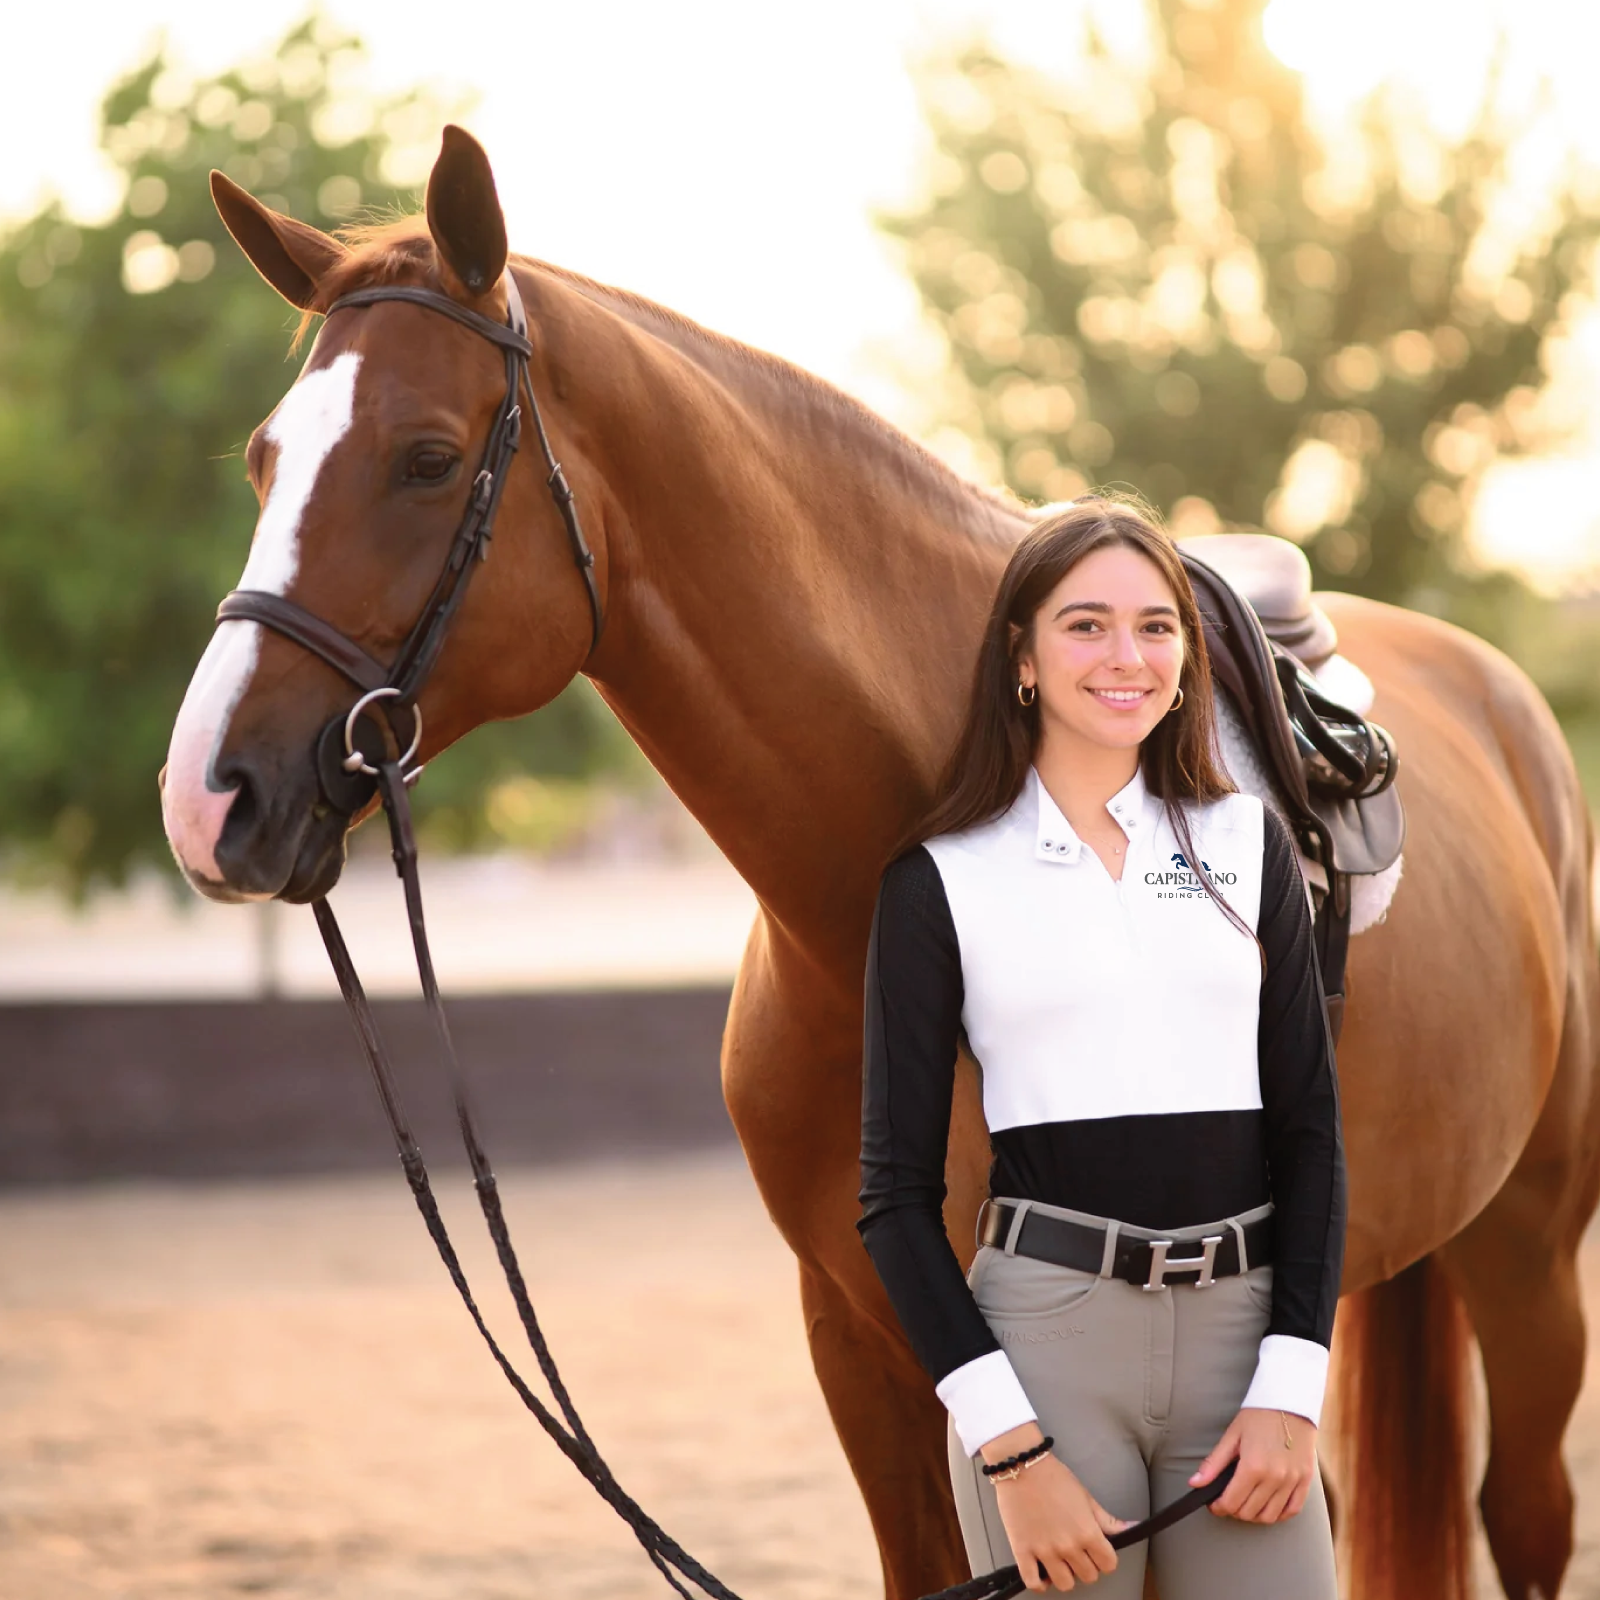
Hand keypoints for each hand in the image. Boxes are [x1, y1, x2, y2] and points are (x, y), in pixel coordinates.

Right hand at [980, 1425, 1129, 1590]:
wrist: (1021, 1464)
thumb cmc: (1053, 1477)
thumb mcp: (1085, 1496)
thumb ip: (1107, 1520)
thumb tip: (1129, 1528)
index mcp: (1087, 1532)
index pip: (1108, 1564)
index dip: (1105, 1558)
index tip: (1098, 1551)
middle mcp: (1068, 1546)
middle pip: (1088, 1576)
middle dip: (1086, 1565)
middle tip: (1078, 1552)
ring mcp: (1044, 1551)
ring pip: (1064, 1584)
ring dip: (1065, 1575)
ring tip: (1060, 1560)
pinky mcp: (1022, 1551)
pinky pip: (1033, 1582)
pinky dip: (1039, 1583)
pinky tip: (1042, 1571)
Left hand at [1189, 1408, 1316, 1523]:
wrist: (1289, 1402)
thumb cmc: (1258, 1416)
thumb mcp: (1232, 1436)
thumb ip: (1214, 1463)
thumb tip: (1195, 1483)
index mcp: (1253, 1466)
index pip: (1231, 1502)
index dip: (1219, 1507)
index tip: (1214, 1504)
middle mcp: (1274, 1478)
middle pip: (1249, 1512)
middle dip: (1234, 1511)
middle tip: (1228, 1501)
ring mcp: (1292, 1481)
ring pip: (1270, 1516)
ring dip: (1254, 1515)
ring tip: (1246, 1504)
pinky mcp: (1305, 1480)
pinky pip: (1292, 1510)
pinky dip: (1278, 1514)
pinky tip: (1268, 1506)